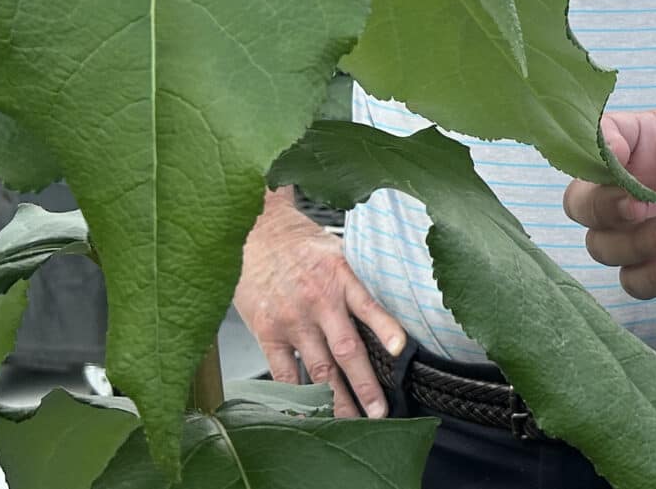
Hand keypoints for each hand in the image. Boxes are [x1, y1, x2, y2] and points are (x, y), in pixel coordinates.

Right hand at [234, 195, 408, 417]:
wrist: (255, 234)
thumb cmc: (300, 245)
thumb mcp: (337, 249)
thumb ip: (361, 278)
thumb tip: (397, 300)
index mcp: (340, 276)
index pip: (368, 304)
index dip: (386, 326)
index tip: (400, 348)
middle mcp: (318, 300)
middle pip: (346, 350)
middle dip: (365, 385)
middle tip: (380, 411)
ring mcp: (292, 320)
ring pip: (319, 369)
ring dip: (336, 399)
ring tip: (350, 421)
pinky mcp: (269, 332)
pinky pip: (285, 372)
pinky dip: (297, 395)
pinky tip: (308, 412)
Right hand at [564, 101, 655, 300]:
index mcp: (646, 142)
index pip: (598, 140)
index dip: (596, 152)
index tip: (620, 158)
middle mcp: (635, 187)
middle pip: (581, 202)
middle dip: (602, 207)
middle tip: (642, 208)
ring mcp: (646, 231)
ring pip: (602, 246)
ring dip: (635, 244)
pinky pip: (636, 282)